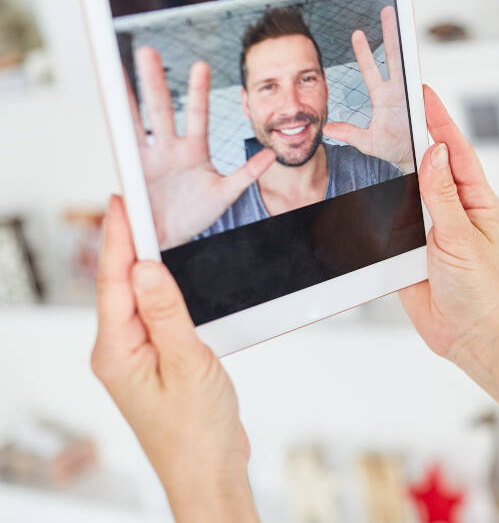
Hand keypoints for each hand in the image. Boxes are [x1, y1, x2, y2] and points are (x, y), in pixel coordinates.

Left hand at [92, 196, 258, 522]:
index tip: (124, 201)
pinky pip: (155, 315)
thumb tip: (145, 268)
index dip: (119, 237)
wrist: (209, 472)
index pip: (115, 281)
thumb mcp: (188, 364)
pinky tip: (171, 277)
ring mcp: (137, 357)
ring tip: (151, 228)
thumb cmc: (197, 431)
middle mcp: (119, 352)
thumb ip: (167, 313)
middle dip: (127, 242)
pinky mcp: (158, 361)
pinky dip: (163, 290)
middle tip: (137, 202)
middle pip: (120, 284)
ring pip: (138, 298)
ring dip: (145, 264)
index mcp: (117, 352)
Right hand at [132, 48, 275, 248]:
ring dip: (128, 96)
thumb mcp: (226, 194)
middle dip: (154, 80)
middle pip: (161, 107)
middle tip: (147, 51)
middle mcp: (169, 148)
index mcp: (193, 150)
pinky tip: (110, 107)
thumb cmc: (197, 215)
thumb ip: (247, 173)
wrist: (173, 237)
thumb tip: (272, 155)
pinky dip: (118, 127)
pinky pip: (124, 145)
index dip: (198, 90)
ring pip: (137, 120)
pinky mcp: (133, 170)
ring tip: (118, 71)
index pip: (197, 113)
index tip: (200, 65)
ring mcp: (149, 157)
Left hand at [324, 6, 416, 169]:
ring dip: (405, 42)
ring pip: (407, 62)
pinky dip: (418, 64)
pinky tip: (415, 50)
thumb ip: (348, 133)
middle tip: (388, 11)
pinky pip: (420, 80)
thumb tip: (328, 128)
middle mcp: (397, 91)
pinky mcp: (421, 100)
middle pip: (393, 56)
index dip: (364, 51)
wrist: (413, 159)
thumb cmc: (393, 149)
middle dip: (390, 33)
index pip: (371, 69)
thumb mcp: (367, 142)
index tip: (357, 33)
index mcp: (383, 97)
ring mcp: (411, 93)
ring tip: (404, 21)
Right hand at [400, 86, 498, 360]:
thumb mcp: (460, 238)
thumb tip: (434, 152)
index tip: (423, 94)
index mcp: (476, 200)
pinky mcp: (408, 246)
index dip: (439, 121)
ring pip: (406, 187)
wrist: (466, 335)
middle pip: (429, 163)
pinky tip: (366, 188)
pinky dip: (377, 205)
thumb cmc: (479, 290)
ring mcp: (431, 226)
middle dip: (411, 135)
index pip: (455, 151)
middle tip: (392, 104)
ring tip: (374, 135)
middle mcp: (454, 208)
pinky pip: (390, 219)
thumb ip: (442, 195)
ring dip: (392, 168)